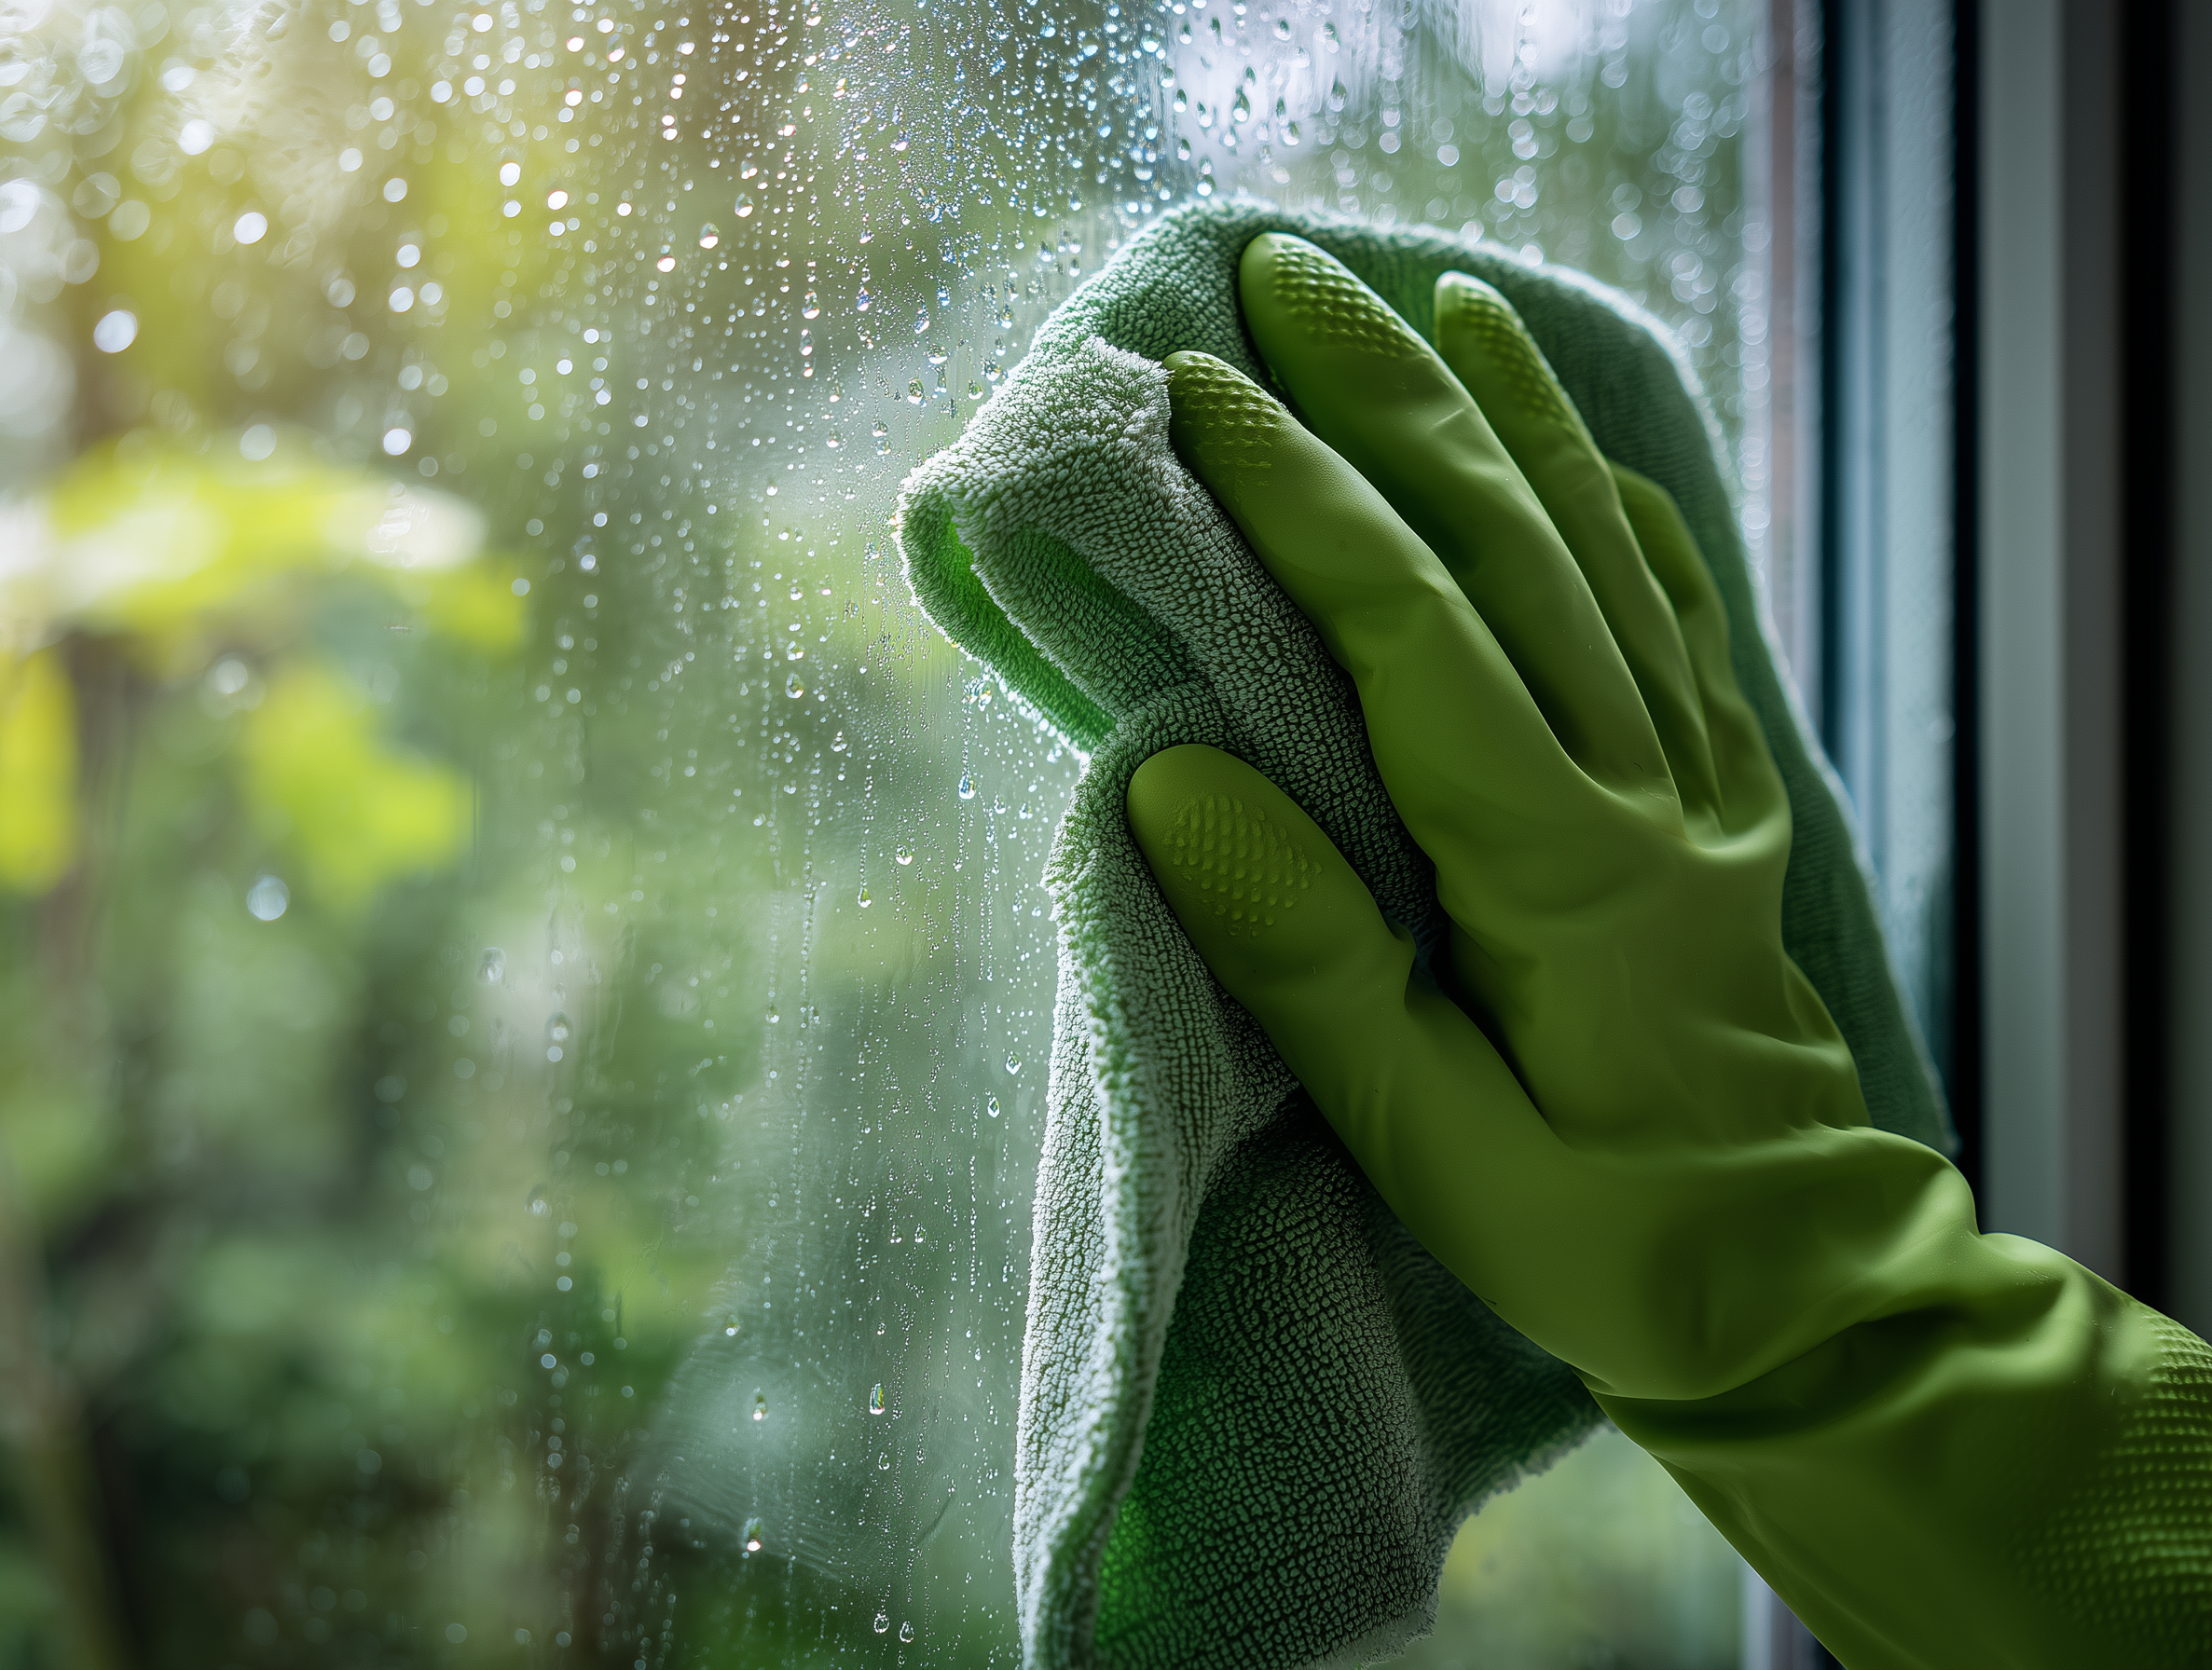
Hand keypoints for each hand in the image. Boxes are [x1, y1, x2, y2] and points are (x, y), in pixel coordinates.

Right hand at [1129, 234, 1969, 1401]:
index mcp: (1558, 873)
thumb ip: (1307, 960)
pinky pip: (1684, 631)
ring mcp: (1700, 793)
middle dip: (1388, 402)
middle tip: (1284, 282)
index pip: (1418, 631)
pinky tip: (1585, 461)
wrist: (1799, 1297)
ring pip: (1604, 562)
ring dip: (1511, 422)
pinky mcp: (1725, 815)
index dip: (1306, 498)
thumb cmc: (1592, 1244)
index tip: (1201, 390)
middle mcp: (1643, 796)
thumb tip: (1171, 781)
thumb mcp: (1425, 1144)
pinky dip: (1627, 523)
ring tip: (1437, 305)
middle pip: (1512, 549)